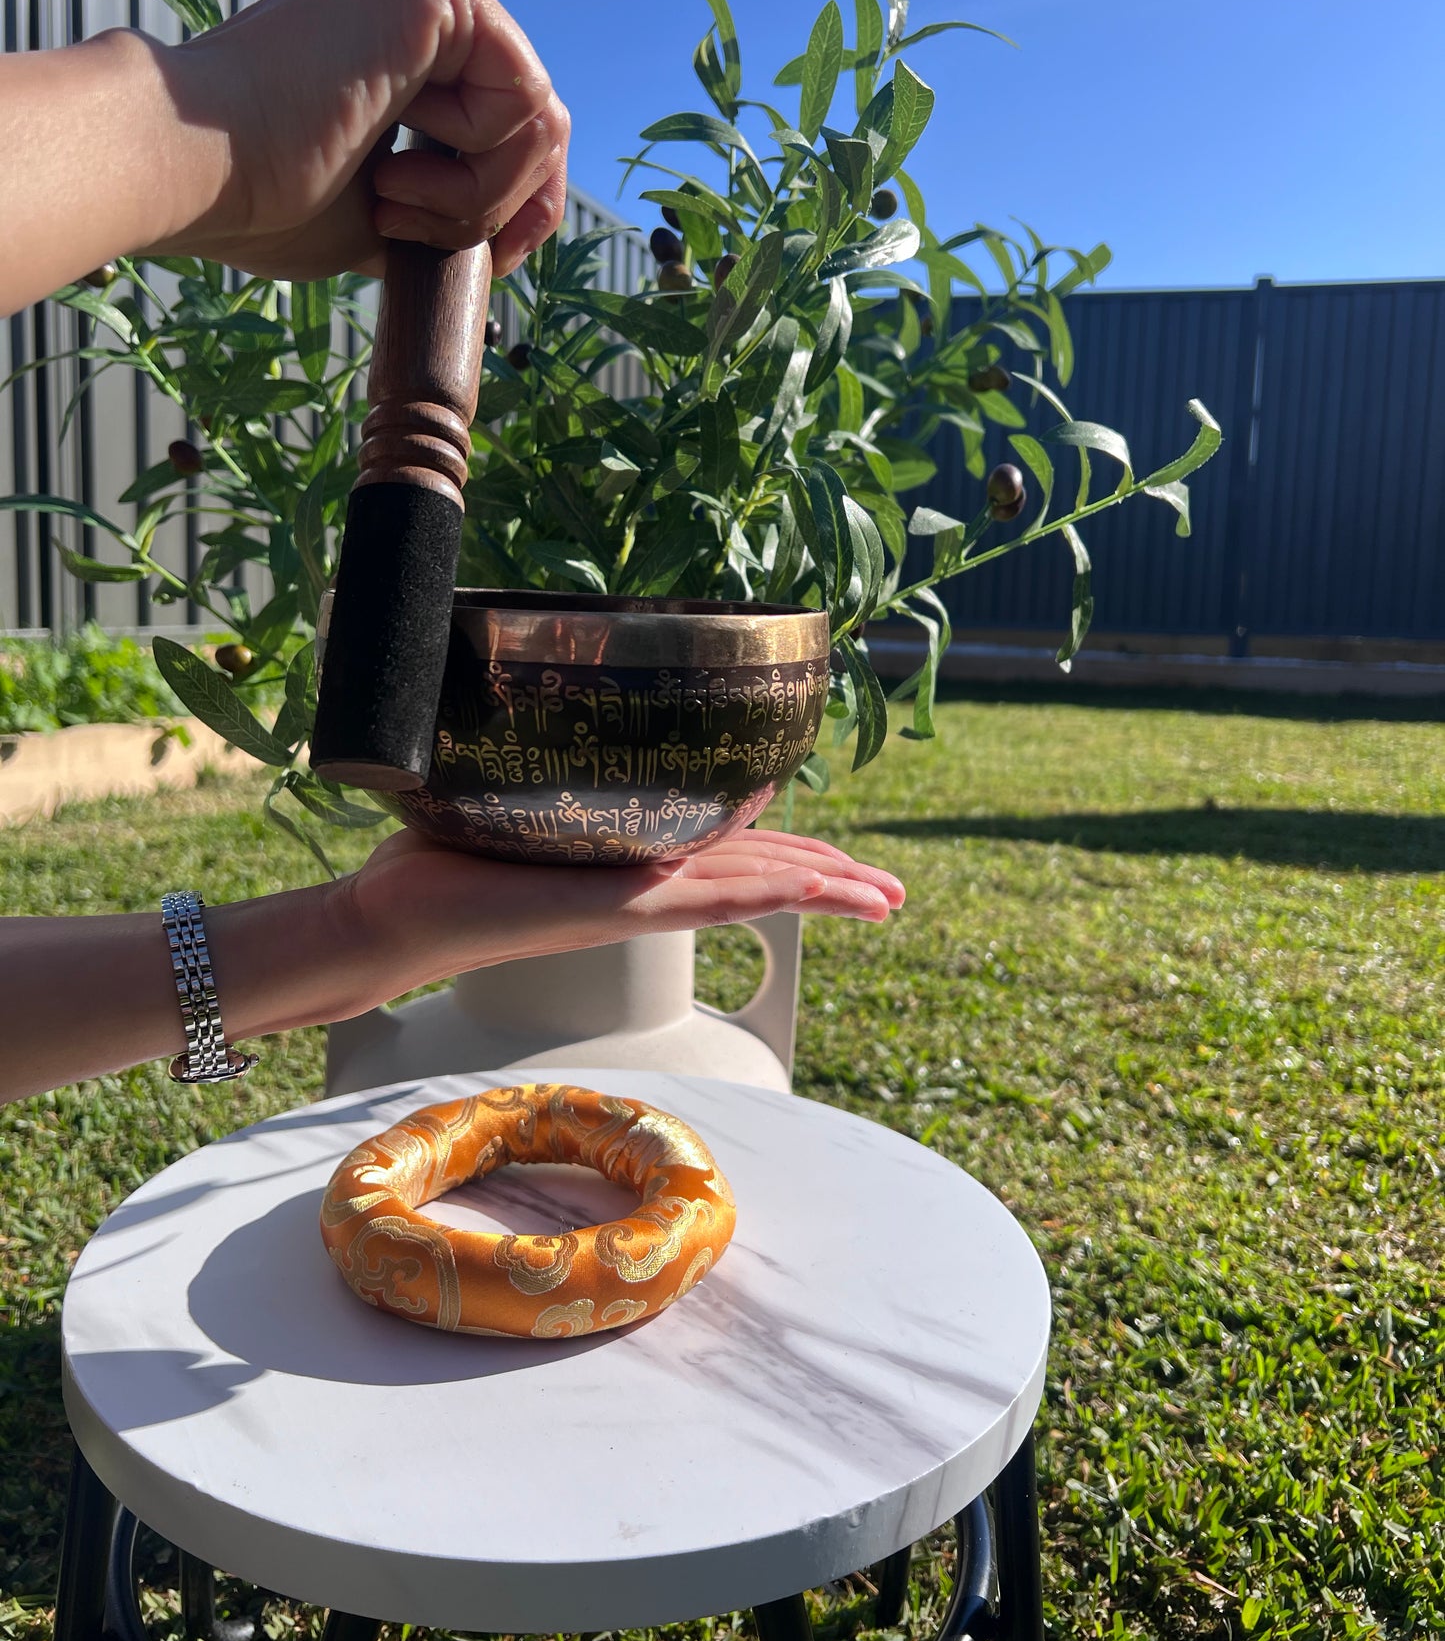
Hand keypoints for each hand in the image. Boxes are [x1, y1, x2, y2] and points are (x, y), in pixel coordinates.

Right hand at [154, 0, 568, 279]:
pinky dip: (476, 166)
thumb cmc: (261, 196)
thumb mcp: (381, 206)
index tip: (479, 258)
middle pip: (540, 117)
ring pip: (539, 117)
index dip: (517, 204)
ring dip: (477, 197)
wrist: (194, 166)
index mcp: (408, 21)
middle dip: (501, 206)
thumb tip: (508, 237)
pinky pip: (526, 97)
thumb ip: (447, 198)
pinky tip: (392, 169)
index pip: (517, 116)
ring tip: (389, 199)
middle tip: (405, 224)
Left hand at [342, 826, 905, 1002]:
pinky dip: (762, 896)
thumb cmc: (437, 865)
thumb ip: (567, 776)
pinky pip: (702, 900)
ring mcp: (631, 903)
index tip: (845, 863)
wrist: (386, 919)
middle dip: (833, 886)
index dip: (796, 861)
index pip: (732, 862)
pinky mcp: (605, 908)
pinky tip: (809, 891)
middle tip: (896, 897)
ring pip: (749, 892)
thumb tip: (593, 722)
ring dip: (821, 893)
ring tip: (883, 900)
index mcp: (631, 871)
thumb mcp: (519, 805)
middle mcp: (644, 892)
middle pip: (760, 882)